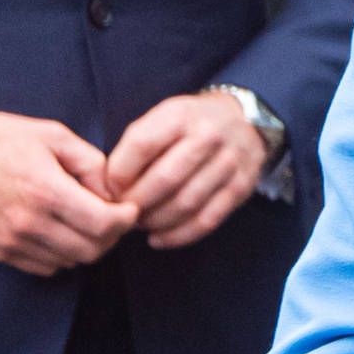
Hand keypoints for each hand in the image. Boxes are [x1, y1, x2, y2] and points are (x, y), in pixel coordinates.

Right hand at [0, 102, 137, 275]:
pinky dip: (61, 254)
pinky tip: (60, 230)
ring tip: (85, 221)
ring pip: (69, 262)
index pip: (102, 224)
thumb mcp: (54, 134)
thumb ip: (91, 163)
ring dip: (86, 246)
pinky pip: (44, 267)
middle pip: (90, 250)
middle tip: (113, 218)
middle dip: (111, 236)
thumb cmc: (2, 137)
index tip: (130, 209)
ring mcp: (11, 241)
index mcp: (46, 190)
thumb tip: (112, 193)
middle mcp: (28, 222)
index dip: (125, 220)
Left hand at [105, 90, 267, 249]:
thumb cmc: (190, 124)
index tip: (110, 189)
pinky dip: (177, 236)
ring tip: (140, 224)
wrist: (244, 120)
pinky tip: (158, 238)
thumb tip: (111, 186)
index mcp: (181, 115)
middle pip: (165, 179)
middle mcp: (208, 137)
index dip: (119, 173)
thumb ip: (138, 145)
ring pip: (185, 204)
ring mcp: (228, 163)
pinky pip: (206, 221)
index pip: (142, 145)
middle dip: (137, 203)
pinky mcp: (240, 188)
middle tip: (123, 213)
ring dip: (155, 221)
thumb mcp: (164, 116)